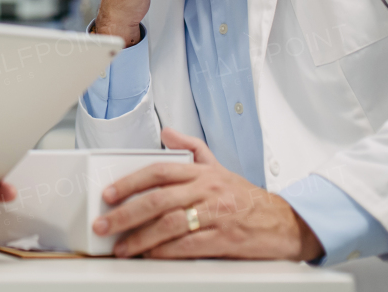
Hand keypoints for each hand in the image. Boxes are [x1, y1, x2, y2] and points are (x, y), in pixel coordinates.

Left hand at [93, 128, 322, 260]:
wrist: (282, 222)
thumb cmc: (245, 197)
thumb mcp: (218, 166)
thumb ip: (191, 147)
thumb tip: (167, 132)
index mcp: (202, 173)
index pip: (159, 171)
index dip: (131, 181)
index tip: (109, 194)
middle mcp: (207, 191)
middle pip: (158, 200)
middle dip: (126, 214)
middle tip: (104, 225)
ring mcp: (216, 215)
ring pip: (170, 225)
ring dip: (140, 238)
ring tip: (121, 247)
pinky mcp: (224, 239)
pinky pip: (189, 246)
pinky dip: (166, 252)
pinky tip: (150, 255)